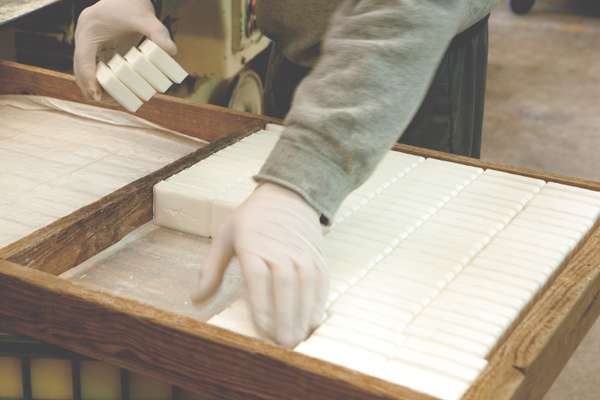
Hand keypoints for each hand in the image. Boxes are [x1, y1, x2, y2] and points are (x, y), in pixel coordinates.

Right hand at [74, 0, 176, 99]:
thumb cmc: (135, 4)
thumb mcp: (148, 19)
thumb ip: (159, 33)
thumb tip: (172, 51)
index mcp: (90, 30)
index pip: (83, 60)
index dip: (88, 80)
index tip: (97, 97)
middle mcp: (84, 36)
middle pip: (79, 68)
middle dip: (89, 87)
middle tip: (105, 102)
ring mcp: (87, 41)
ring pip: (83, 68)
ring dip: (92, 85)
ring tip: (109, 100)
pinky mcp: (95, 44)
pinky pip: (92, 65)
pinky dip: (98, 78)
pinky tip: (110, 91)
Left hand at [192, 183, 328, 347]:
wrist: (287, 195)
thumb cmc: (251, 220)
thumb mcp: (225, 236)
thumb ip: (211, 269)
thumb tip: (196, 300)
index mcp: (252, 242)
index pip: (259, 276)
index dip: (262, 303)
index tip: (263, 329)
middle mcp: (280, 246)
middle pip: (285, 283)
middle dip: (286, 315)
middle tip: (283, 343)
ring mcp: (301, 250)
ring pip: (306, 284)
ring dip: (304, 313)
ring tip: (298, 337)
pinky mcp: (317, 254)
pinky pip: (321, 279)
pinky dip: (319, 301)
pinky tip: (313, 321)